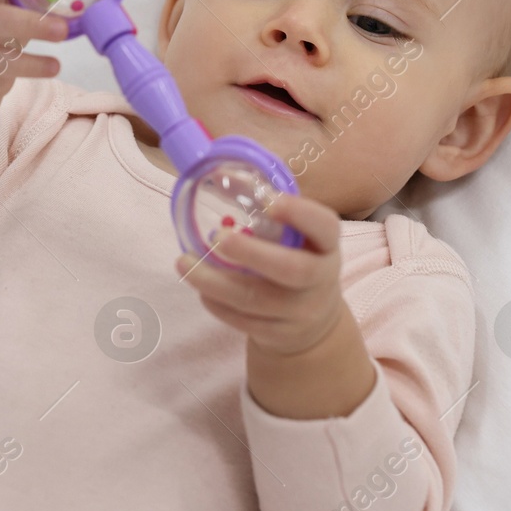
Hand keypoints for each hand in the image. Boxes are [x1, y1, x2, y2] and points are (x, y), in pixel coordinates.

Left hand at [174, 193, 346, 356]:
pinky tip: (200, 286)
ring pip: (254, 300)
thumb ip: (269, 211)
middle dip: (251, 252)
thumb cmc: (296, 260)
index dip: (299, 213)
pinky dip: (215, 303)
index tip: (267, 199)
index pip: (324, 227)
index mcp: (326, 245)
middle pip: (292, 270)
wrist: (314, 322)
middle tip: (217, 234)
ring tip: (183, 262)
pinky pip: (242, 320)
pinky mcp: (279, 335)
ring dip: (213, 280)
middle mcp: (320, 280)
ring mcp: (301, 312)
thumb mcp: (297, 237)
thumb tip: (223, 175)